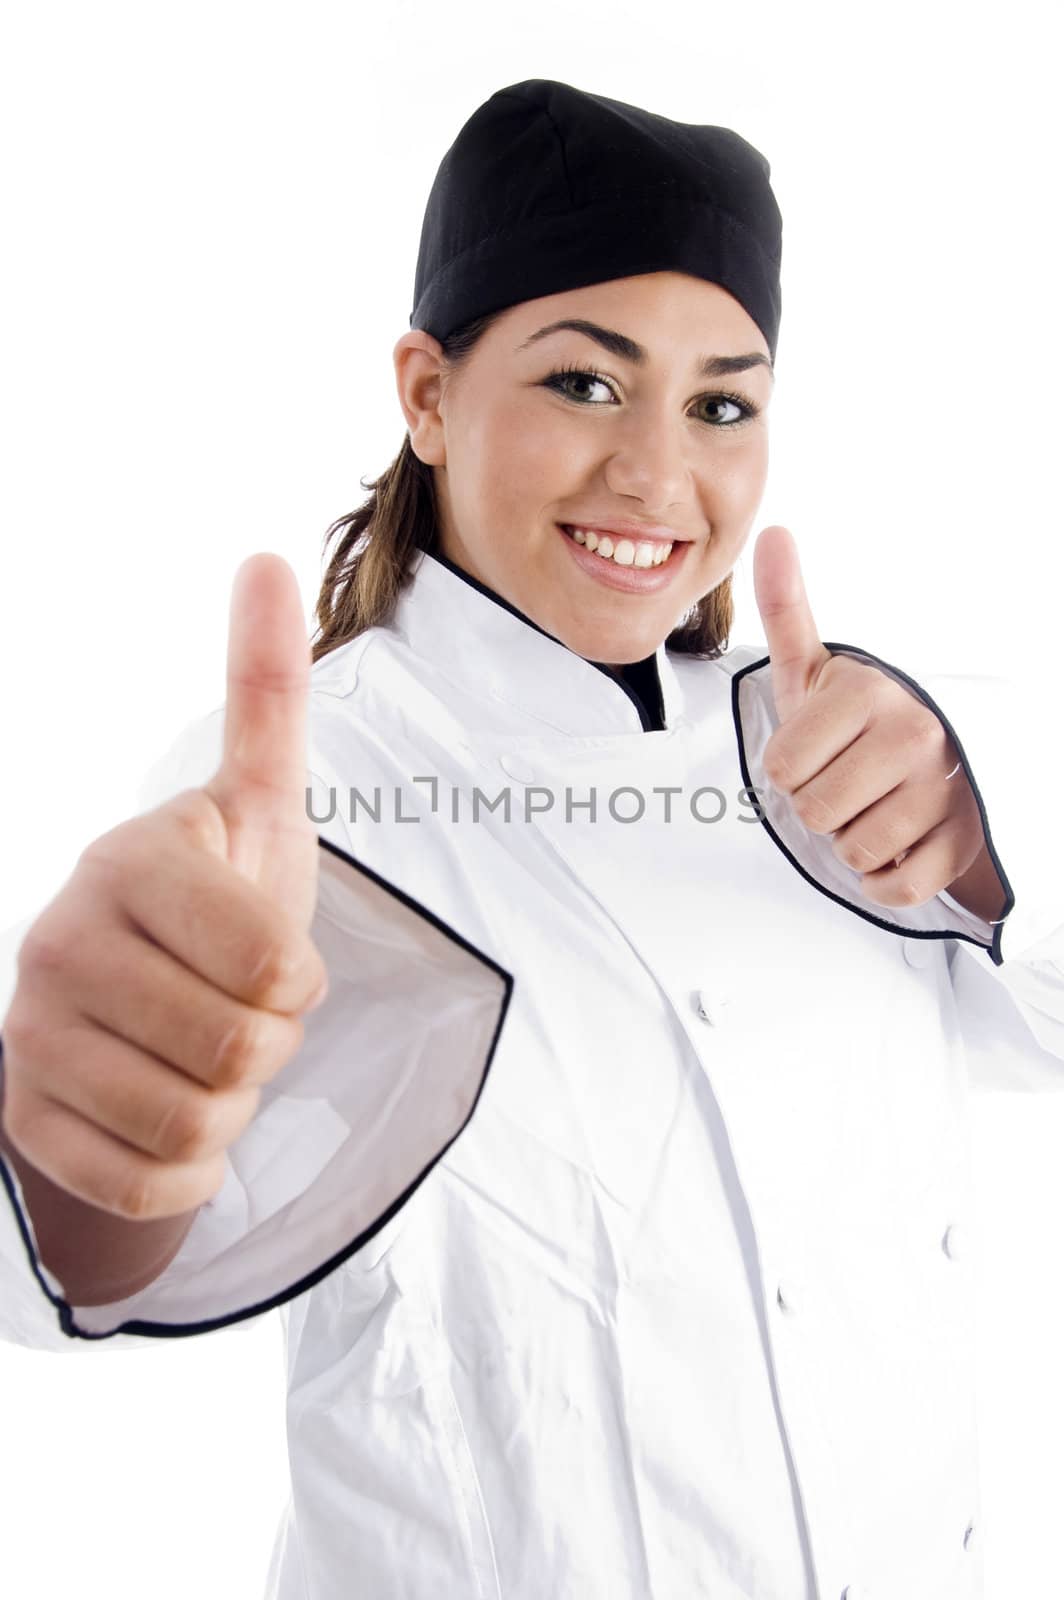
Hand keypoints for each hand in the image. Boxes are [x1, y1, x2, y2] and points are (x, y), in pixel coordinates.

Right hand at [0, 554, 326, 1221]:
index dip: (300, 978)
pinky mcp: (27, 1125)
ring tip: (200, 1054)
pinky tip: (167, 1112)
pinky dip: (187, 1170)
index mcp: (129, 863)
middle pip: (241, 1051)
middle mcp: (58, 941)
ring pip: (199, 1127)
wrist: (136, 1009)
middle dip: (268, 1045)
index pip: (274, 965)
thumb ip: (264, 690)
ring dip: (230, 1105)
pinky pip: (154, 1188)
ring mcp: (31, 1038)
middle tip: (237, 1012)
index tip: (271, 957)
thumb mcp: (255, 801)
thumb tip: (260, 555)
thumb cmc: (214, 904)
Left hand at [751, 525, 999, 914]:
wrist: (939, 760)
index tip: (818, 751)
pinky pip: (896, 886)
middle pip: (812, 813)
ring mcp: (945, 790)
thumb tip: (773, 532)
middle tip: (847, 781)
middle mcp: (915, 734)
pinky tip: (896, 843)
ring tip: (873, 806)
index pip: (781, 769)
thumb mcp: (817, 670)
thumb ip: (788, 610)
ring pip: (852, 851)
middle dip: (818, 806)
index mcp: (869, 692)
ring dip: (851, 841)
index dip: (789, 769)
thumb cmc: (857, 721)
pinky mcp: (963, 842)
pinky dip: (885, 880)